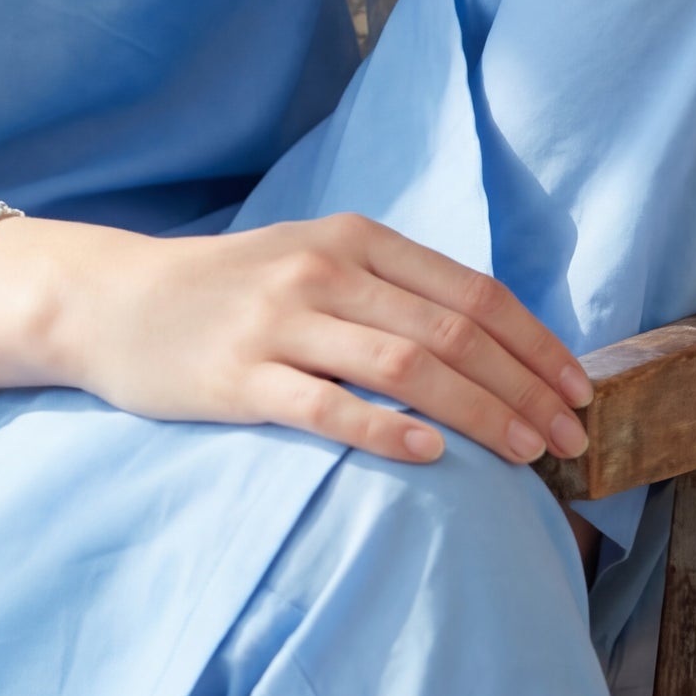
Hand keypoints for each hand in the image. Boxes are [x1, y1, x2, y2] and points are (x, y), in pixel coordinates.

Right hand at [0, 208, 591, 467]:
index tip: (579, 390)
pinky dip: (385, 430)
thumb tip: (493, 342)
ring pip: (405, 367)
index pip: (470, 291)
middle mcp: (323, 272)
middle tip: (570, 439)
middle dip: (524, 389)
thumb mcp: (314, 260)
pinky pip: (326, 407)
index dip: (535, 343)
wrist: (116, 301)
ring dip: (479, 414)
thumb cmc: (231, 289)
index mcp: (353, 239)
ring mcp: (279, 323)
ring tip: (525, 455)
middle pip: (451, 333)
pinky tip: (429, 455)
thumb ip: (390, 290)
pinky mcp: (241, 378)